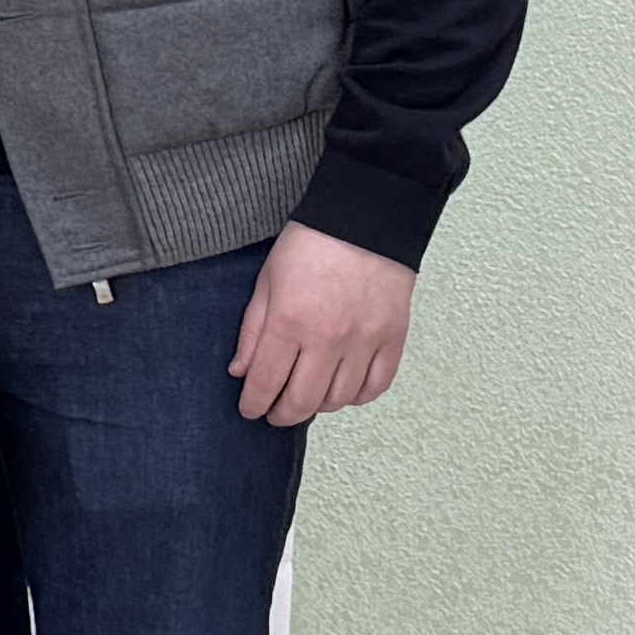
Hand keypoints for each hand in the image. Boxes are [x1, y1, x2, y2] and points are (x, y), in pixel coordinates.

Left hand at [229, 224, 415, 426]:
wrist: (365, 219)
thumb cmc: (310, 244)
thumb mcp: (266, 281)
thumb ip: (253, 330)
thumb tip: (240, 371)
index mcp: (290, 322)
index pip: (266, 382)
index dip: (253, 403)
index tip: (250, 409)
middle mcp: (329, 339)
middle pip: (303, 401)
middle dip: (282, 415)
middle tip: (274, 413)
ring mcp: (365, 341)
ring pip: (340, 399)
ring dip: (318, 405)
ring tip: (306, 396)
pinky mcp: (393, 338)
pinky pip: (376, 385)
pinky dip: (358, 396)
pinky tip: (343, 390)